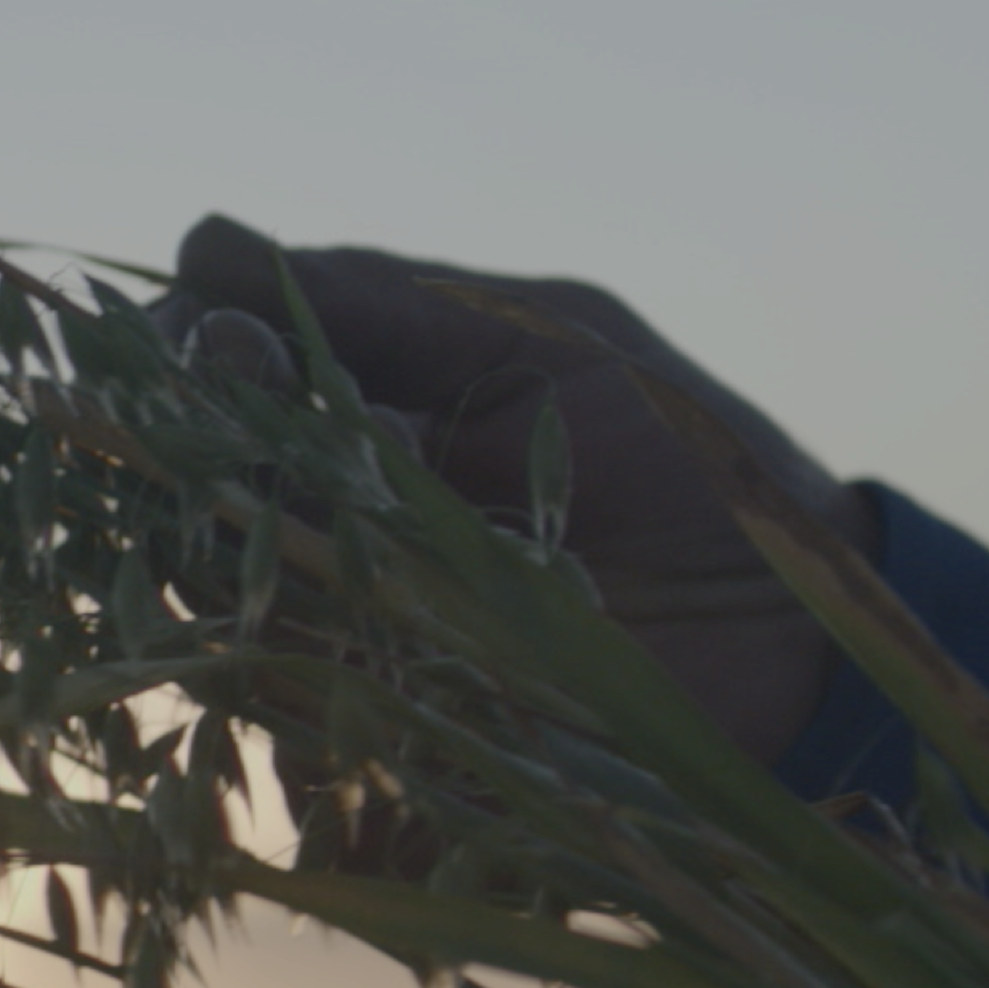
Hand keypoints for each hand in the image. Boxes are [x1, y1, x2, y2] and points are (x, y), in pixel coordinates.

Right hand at [166, 215, 873, 763]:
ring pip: (229, 604)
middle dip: (211, 457)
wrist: (791, 622)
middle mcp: (331, 514)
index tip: (225, 342)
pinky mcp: (391, 736)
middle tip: (273, 445)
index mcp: (359, 401)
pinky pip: (298, 733)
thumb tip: (203, 251)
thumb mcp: (546, 345)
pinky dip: (317, 707)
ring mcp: (354, 630)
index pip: (221, 360)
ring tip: (358, 544)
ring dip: (266, 568)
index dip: (198, 347)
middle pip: (196, 485)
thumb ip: (388, 306)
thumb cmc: (685, 456)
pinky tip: (382, 671)